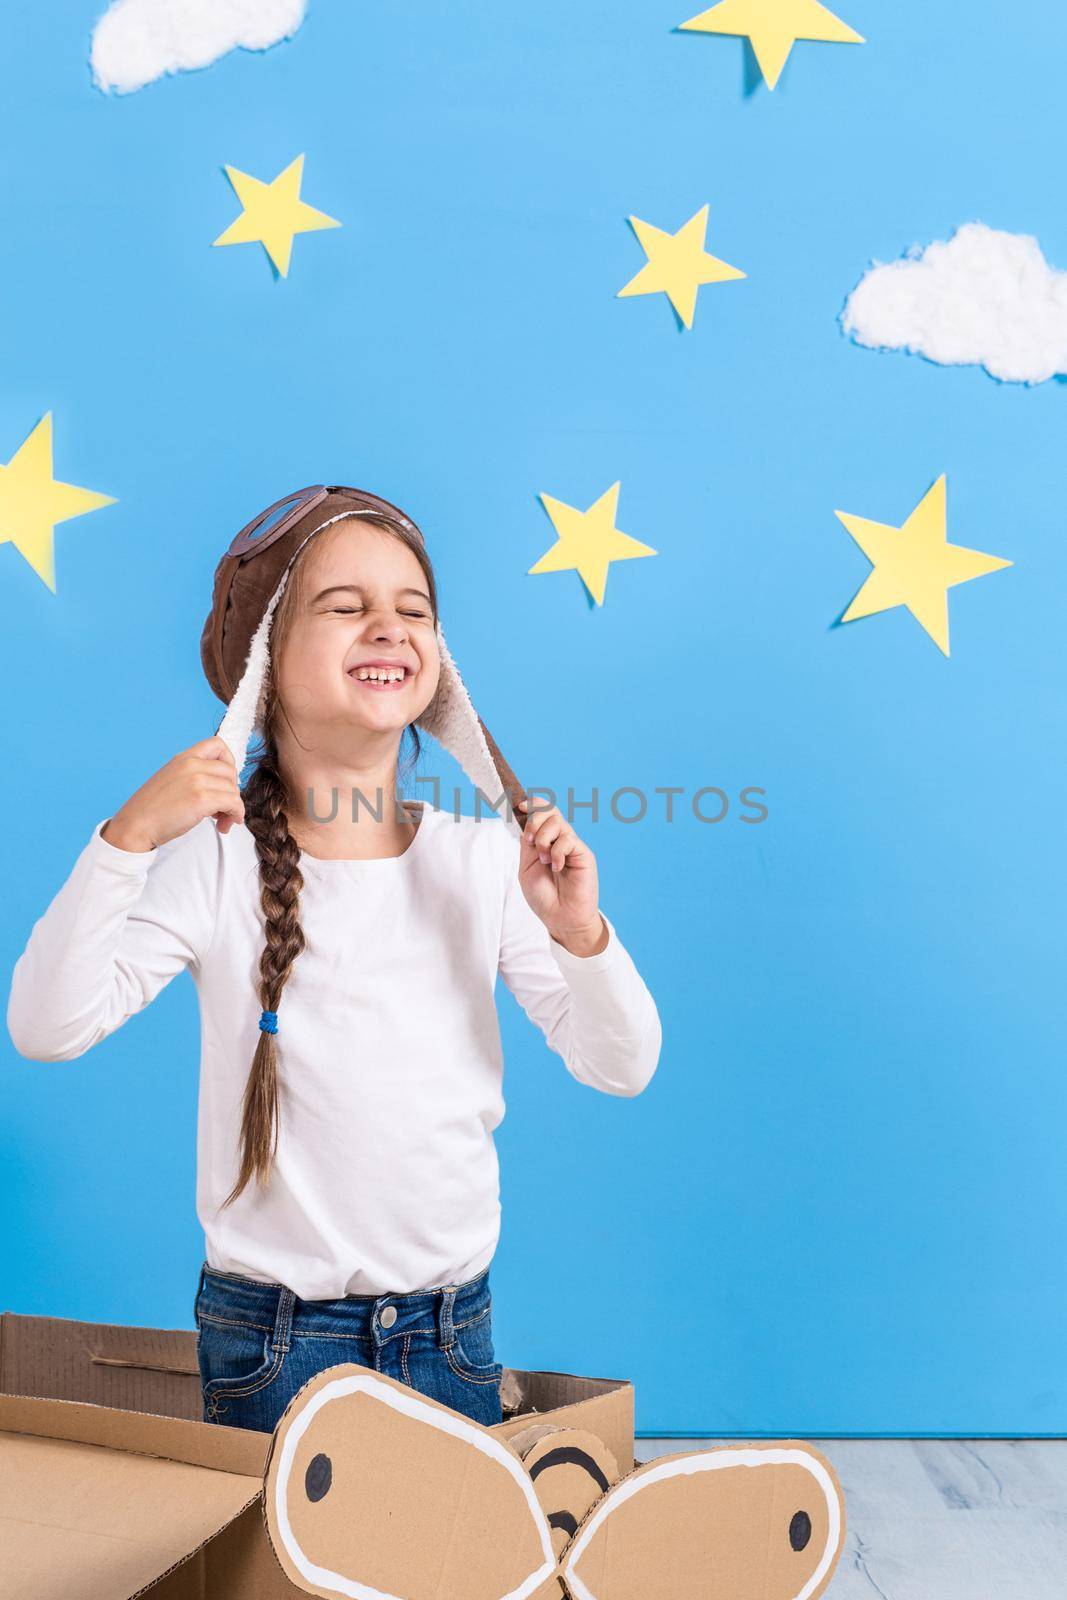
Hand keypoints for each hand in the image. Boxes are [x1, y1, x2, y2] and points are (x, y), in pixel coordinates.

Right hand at [101, 736, 245, 852]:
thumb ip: (193, 776)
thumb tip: (222, 786)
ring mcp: (197, 781)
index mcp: (184, 757)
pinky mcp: (201, 799)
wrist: (135, 825)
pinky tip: (226, 824)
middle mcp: (191, 765)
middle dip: (232, 792)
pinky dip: (236, 814)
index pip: (218, 744)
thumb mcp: (172, 779)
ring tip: (222, 821)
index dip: (229, 762)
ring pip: (234, 789)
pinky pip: (234, 803)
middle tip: (222, 809)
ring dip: (233, 808)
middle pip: (231, 772)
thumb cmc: (152, 809)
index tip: (224, 780)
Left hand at [516, 797, 605, 954]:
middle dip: (535, 821)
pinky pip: (568, 840)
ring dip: (544, 839)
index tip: (519, 806)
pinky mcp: (583, 854)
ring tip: (544, 861)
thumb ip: (527, 844)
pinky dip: (557, 853)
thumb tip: (526, 820)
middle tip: (530, 841)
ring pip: (557, 822)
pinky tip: (557, 867)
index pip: (542, 812)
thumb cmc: (544, 897)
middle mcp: (559, 840)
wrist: (560, 918)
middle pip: (549, 810)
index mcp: (544, 841)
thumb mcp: (527, 868)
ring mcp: (572, 846)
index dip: (532, 804)